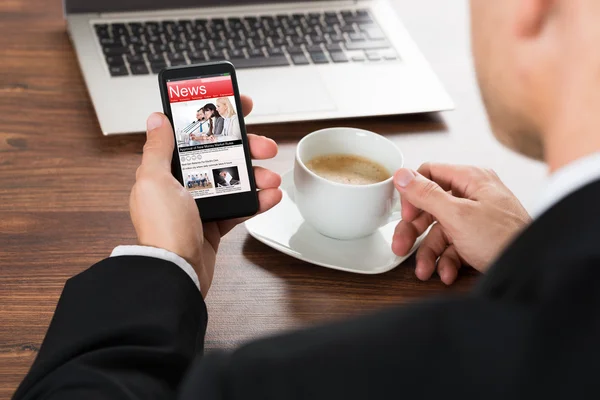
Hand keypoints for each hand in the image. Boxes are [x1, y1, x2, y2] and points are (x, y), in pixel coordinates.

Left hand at [129, 96, 281, 296]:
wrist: (176, 273)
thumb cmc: (163, 230)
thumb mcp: (156, 180)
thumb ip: (158, 148)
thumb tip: (157, 119)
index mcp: (166, 171)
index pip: (193, 135)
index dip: (216, 119)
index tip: (239, 108)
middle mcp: (182, 185)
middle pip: (220, 156)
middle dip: (246, 148)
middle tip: (265, 146)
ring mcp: (199, 205)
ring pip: (234, 180)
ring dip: (257, 176)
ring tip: (271, 177)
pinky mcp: (214, 224)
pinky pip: (240, 206)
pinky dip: (256, 201)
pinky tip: (271, 196)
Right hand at [392, 163, 530, 284]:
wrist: (531, 271)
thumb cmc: (504, 239)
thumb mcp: (457, 216)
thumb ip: (426, 194)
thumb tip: (402, 174)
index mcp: (470, 180)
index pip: (429, 175)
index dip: (413, 194)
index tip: (405, 214)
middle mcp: (474, 196)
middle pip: (431, 207)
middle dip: (414, 231)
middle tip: (400, 246)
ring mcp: (477, 219)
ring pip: (440, 231)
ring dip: (429, 253)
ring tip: (424, 271)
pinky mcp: (479, 240)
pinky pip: (454, 246)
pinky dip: (447, 261)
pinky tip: (447, 274)